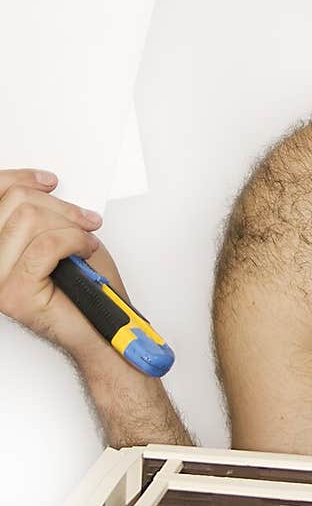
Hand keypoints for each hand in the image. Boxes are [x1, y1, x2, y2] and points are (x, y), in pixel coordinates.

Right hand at [0, 169, 128, 359]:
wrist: (103, 326)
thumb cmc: (87, 286)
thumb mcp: (59, 234)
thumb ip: (36, 212)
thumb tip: (34, 186)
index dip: (20, 180)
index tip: (50, 182)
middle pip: (15, 204)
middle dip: (60, 207)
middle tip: (84, 221)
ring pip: (30, 220)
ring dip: (70, 225)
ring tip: (85, 240)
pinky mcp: (14, 294)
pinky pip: (46, 245)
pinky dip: (75, 241)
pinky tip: (85, 251)